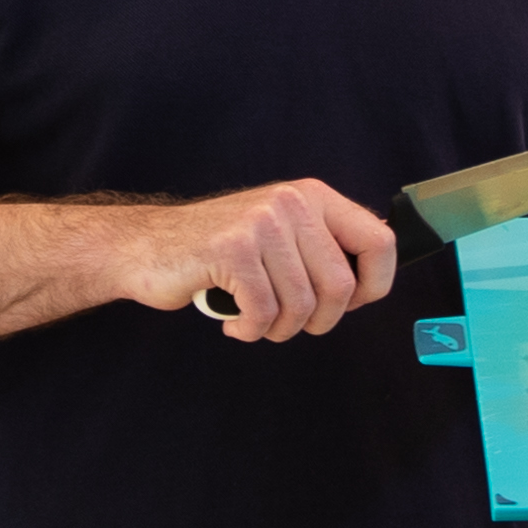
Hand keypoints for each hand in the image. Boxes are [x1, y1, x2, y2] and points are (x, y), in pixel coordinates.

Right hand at [126, 180, 400, 342]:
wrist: (148, 246)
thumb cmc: (220, 252)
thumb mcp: (280, 233)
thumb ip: (322, 247)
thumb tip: (373, 279)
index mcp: (312, 196)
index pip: (379, 241)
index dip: (373, 285)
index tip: (349, 304)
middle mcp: (291, 202)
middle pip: (340, 286)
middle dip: (318, 321)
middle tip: (288, 323)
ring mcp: (260, 223)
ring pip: (302, 305)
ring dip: (279, 329)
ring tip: (256, 321)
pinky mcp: (230, 249)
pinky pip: (263, 312)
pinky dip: (250, 331)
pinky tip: (235, 324)